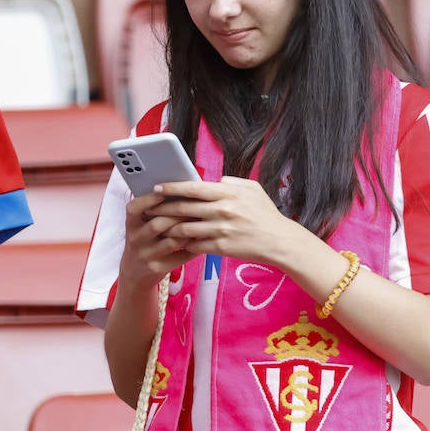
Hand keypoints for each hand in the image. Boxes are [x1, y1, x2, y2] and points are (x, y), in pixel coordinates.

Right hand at [119, 189, 199, 282]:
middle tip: (196, 205)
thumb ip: (154, 210)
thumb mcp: (140, 225)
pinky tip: (202, 240)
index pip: (135, 209)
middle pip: (157, 224)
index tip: (164, 191)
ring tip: (202, 221)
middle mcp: (135, 239)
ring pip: (171, 241)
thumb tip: (178, 189)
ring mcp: (146, 255)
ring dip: (188, 230)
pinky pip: (179, 257)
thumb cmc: (144, 240)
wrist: (134, 272)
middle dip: (178, 214)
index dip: (149, 199)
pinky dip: (193, 248)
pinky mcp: (158, 268)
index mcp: (130, 224)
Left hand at [146, 178, 306, 268]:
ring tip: (159, 226)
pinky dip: (184, 243)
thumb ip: (230, 183)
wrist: (279, 241)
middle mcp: (222, 211)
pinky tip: (176, 242)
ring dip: (169, 228)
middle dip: (163, 208)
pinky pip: (195, 245)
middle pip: (184, 208)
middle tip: (150, 208)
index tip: (158, 187)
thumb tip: (213, 182)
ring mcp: (221, 231)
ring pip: (185, 229)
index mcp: (228, 194)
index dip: (172, 188)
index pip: (193, 188)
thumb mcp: (252, 189)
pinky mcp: (221, 248)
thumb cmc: (265, 214)